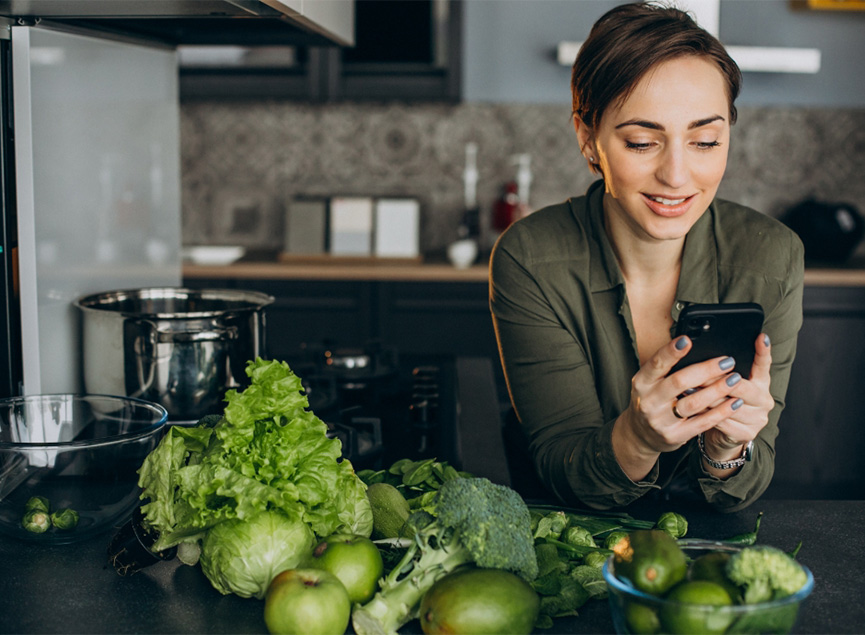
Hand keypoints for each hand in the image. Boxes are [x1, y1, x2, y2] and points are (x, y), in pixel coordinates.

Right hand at [612, 335, 744, 479]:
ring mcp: (661, 420)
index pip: (656, 363)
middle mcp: (648, 401)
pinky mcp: (675, 436)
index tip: (687, 340)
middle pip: (679, 382)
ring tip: (735, 379)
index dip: (671, 351)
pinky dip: (721, 412)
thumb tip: (694, 345)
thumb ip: (666, 367)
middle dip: (706, 370)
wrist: (640, 433)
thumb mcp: (650, 382)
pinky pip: (702, 423)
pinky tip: (735, 403)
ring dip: (717, 390)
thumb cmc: (652, 400)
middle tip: (727, 361)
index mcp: (641, 382)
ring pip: (693, 403)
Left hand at [701, 333, 773, 461]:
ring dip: (706, 398)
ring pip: (728, 405)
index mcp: (761, 382)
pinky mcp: (747, 434)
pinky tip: (691, 409)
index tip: (761, 337)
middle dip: (716, 380)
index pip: (764, 364)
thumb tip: (701, 352)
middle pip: (741, 386)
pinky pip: (722, 422)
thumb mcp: (725, 385)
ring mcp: (758, 418)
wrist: (724, 434)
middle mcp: (764, 399)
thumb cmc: (721, 402)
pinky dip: (705, 415)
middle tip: (698, 374)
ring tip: (687, 389)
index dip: (763, 351)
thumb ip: (721, 372)